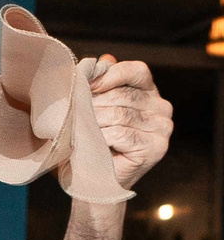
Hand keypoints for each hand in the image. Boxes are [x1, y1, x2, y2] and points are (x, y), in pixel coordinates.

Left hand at [83, 56, 170, 190]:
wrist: (90, 180)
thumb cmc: (88, 142)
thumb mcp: (90, 108)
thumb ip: (98, 83)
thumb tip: (103, 59)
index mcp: (148, 93)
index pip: (136, 70)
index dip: (110, 74)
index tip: (87, 84)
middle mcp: (162, 108)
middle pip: (123, 94)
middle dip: (93, 104)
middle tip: (76, 117)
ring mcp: (163, 128)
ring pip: (119, 114)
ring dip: (94, 123)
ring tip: (84, 133)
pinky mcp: (157, 147)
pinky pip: (121, 133)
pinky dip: (101, 139)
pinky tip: (97, 146)